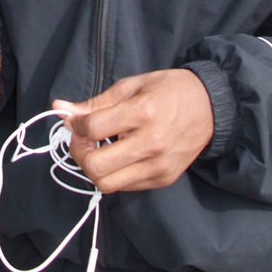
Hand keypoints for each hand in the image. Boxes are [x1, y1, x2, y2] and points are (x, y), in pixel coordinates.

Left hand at [53, 69, 213, 193]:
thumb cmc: (168, 90)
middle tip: (82, 139)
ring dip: (94, 168)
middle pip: (96, 167)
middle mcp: (151, 144)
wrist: (211, 107)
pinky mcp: (164, 179)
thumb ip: (95, 103)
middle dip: (79, 153)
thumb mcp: (130, 86)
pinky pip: (125, 186)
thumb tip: (60, 110)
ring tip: (99, 148)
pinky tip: (118, 154)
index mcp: (143, 113)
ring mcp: (158, 166)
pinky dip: (114, 173)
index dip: (75, 125)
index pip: (93, 129)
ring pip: (108, 184)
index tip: (75, 120)